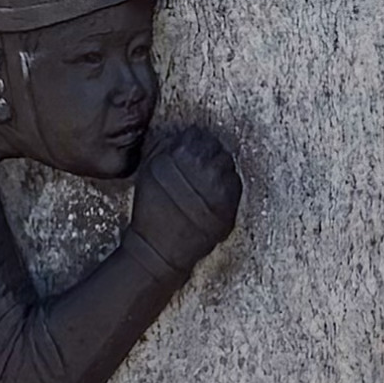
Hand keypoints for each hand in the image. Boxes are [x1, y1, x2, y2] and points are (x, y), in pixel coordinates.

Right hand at [131, 123, 242, 269]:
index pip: (199, 135)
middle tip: (197, 172)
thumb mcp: (148, 169)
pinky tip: (210, 197)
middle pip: (217, 148)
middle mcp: (205, 165)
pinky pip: (235, 184)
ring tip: (203, 186)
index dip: (194, 145)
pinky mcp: (231, 202)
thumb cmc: (151, 210)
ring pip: (228, 164)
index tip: (189, 155)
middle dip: (208, 157)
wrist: (159, 247)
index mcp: (183, 152)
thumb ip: (165, 146)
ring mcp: (220, 184)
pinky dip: (226, 188)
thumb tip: (180, 134)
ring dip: (218, 172)